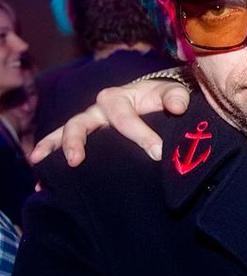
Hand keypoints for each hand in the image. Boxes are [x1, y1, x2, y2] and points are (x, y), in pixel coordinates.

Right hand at [30, 80, 190, 166]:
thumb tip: (177, 107)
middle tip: (75, 160)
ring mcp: (89, 124)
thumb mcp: (171, 92)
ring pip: (65, 134)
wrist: (153, 101)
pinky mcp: (87, 139)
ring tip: (39, 164)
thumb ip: (176, 97)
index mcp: (117, 98)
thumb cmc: (162, 98)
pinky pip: (62, 148)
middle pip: (80, 123)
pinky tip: (42, 183)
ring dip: (52, 148)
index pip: (124, 117)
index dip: (140, 135)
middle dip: (75, 141)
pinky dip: (51, 163)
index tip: (156, 152)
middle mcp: (97, 110)